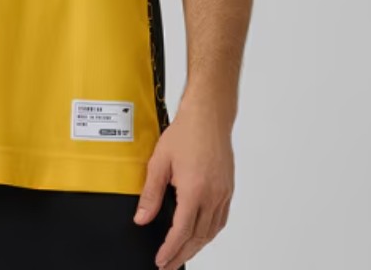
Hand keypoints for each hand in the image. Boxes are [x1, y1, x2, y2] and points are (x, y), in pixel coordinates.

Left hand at [133, 101, 234, 269]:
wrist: (208, 116)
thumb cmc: (185, 133)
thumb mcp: (159, 161)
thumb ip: (150, 193)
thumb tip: (142, 218)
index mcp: (194, 191)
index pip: (181, 232)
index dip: (170, 250)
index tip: (161, 261)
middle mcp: (213, 196)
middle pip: (198, 237)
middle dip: (182, 255)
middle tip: (168, 265)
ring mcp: (223, 193)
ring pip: (211, 231)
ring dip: (196, 247)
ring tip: (182, 254)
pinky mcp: (228, 188)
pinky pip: (220, 220)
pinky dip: (209, 233)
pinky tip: (201, 235)